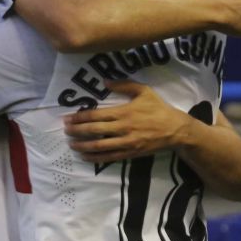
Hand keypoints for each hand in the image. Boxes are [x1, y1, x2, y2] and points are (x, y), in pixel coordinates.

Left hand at [63, 80, 191, 162]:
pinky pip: (109, 157)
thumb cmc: (158, 109)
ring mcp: (126, 142)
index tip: (68, 118)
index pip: (96, 115)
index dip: (80, 117)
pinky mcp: (130, 153)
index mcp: (124, 112)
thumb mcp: (144, 91)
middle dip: (77, 131)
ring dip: (83, 145)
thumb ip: (124, 85)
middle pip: (94, 131)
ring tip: (71, 144)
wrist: (175, 130)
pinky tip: (85, 157)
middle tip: (65, 130)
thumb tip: (105, 82)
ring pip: (99, 146)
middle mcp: (123, 128)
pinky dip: (96, 158)